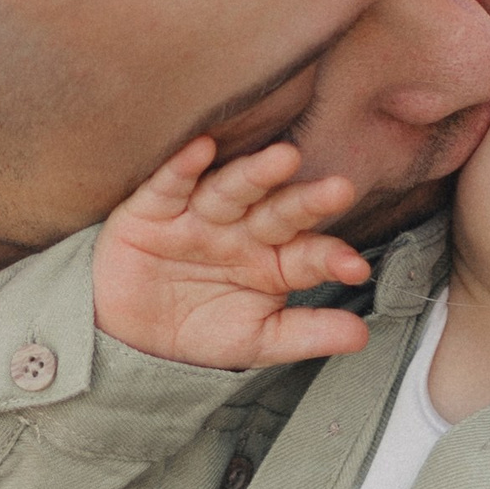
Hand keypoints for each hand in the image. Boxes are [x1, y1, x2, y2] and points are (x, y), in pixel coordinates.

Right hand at [93, 138, 372, 368]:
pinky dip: (183, 166)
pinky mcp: (154, 209)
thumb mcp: (257, 340)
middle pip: (279, 212)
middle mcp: (243, 229)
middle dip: (305, 202)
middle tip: (339, 189)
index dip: (331, 257)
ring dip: (256, 174)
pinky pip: (170, 185)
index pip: (309, 254)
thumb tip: (362, 337)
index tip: (355, 267)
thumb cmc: (199, 329)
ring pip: (232, 191)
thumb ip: (308, 334)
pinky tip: (202, 148)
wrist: (128, 336)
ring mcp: (200, 215)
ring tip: (285, 159)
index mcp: (274, 259)